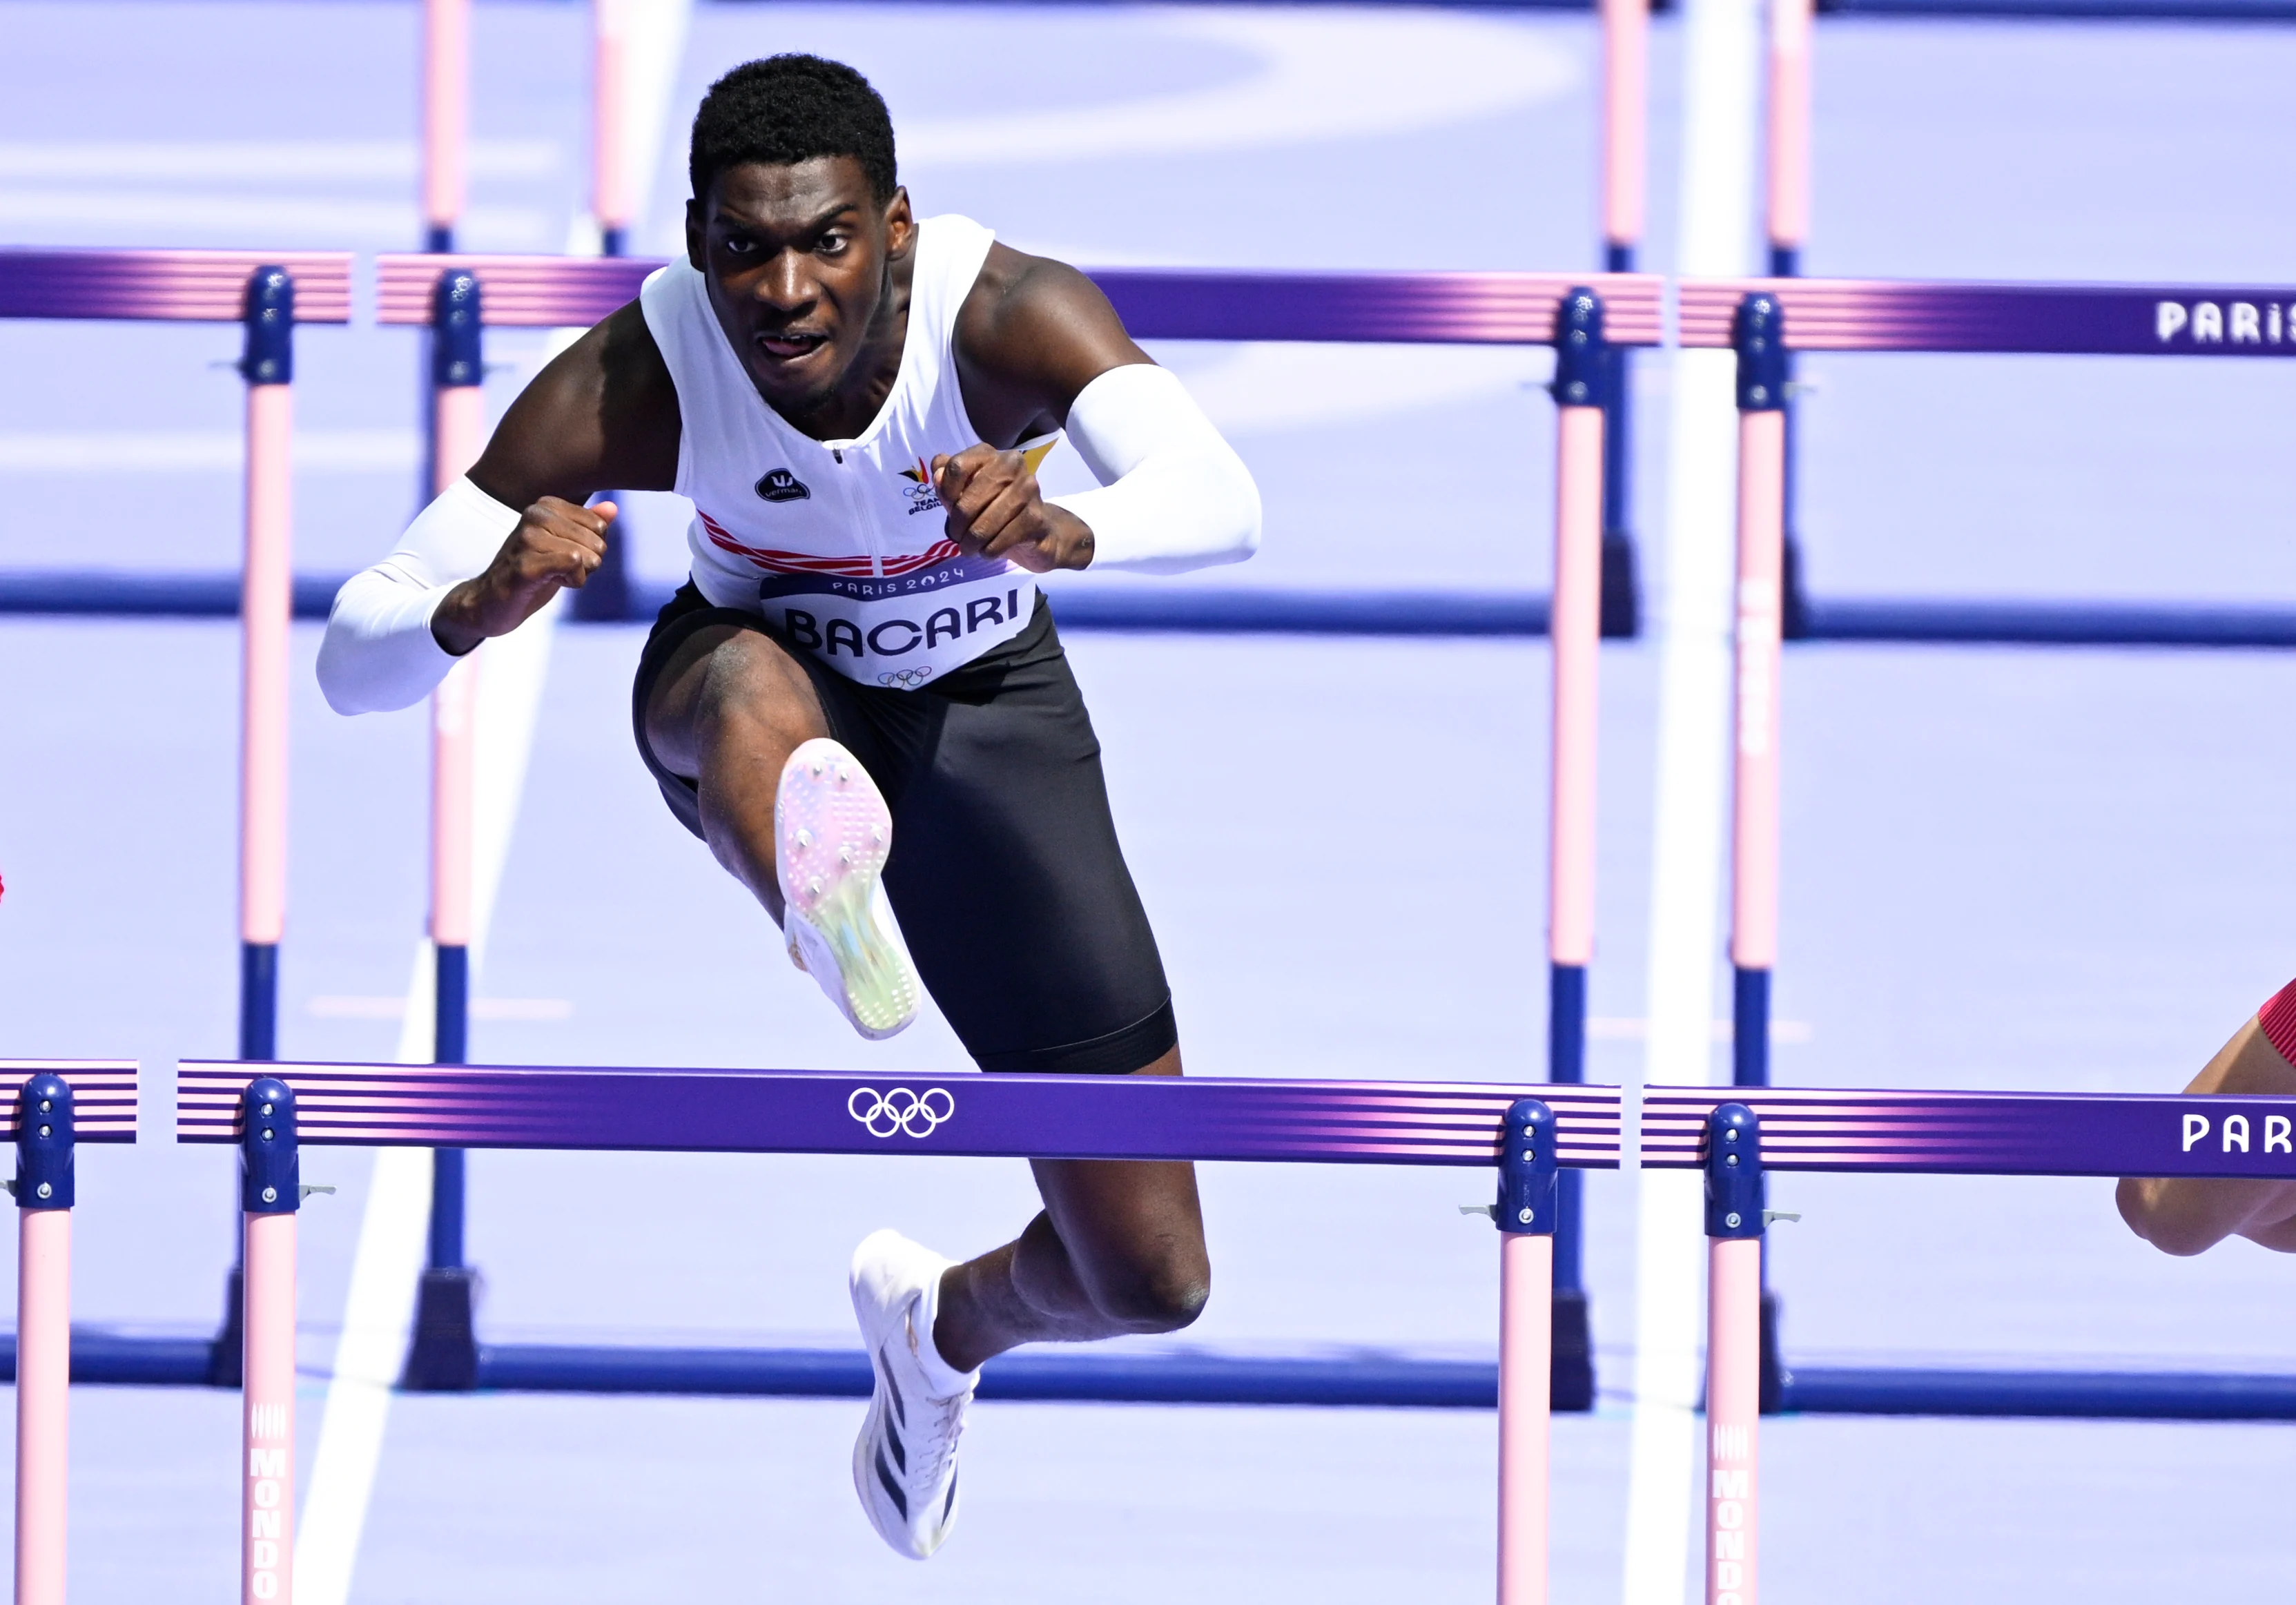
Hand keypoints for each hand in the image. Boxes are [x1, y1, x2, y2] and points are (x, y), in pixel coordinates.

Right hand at [432, 497, 615, 654]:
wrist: (490, 601)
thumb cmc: (531, 572)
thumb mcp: (564, 545)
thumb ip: (588, 525)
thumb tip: (612, 508)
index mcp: (545, 506)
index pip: (598, 526)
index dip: (591, 549)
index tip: (565, 556)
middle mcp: (534, 515)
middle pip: (596, 540)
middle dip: (587, 563)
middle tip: (558, 570)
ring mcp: (527, 539)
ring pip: (586, 554)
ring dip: (578, 575)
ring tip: (551, 576)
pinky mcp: (526, 565)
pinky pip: (573, 564)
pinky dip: (572, 581)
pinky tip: (550, 582)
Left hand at [934, 444, 1092, 572]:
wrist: (1039, 532)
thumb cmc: (996, 510)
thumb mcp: (966, 497)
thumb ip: (948, 485)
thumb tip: (936, 475)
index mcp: (990, 454)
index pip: (957, 467)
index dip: (946, 492)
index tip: (949, 507)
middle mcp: (1012, 465)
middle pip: (968, 500)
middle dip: (958, 525)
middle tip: (957, 537)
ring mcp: (1028, 489)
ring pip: (984, 523)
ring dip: (972, 542)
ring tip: (970, 548)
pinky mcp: (1036, 517)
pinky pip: (1001, 539)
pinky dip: (989, 550)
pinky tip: (989, 551)